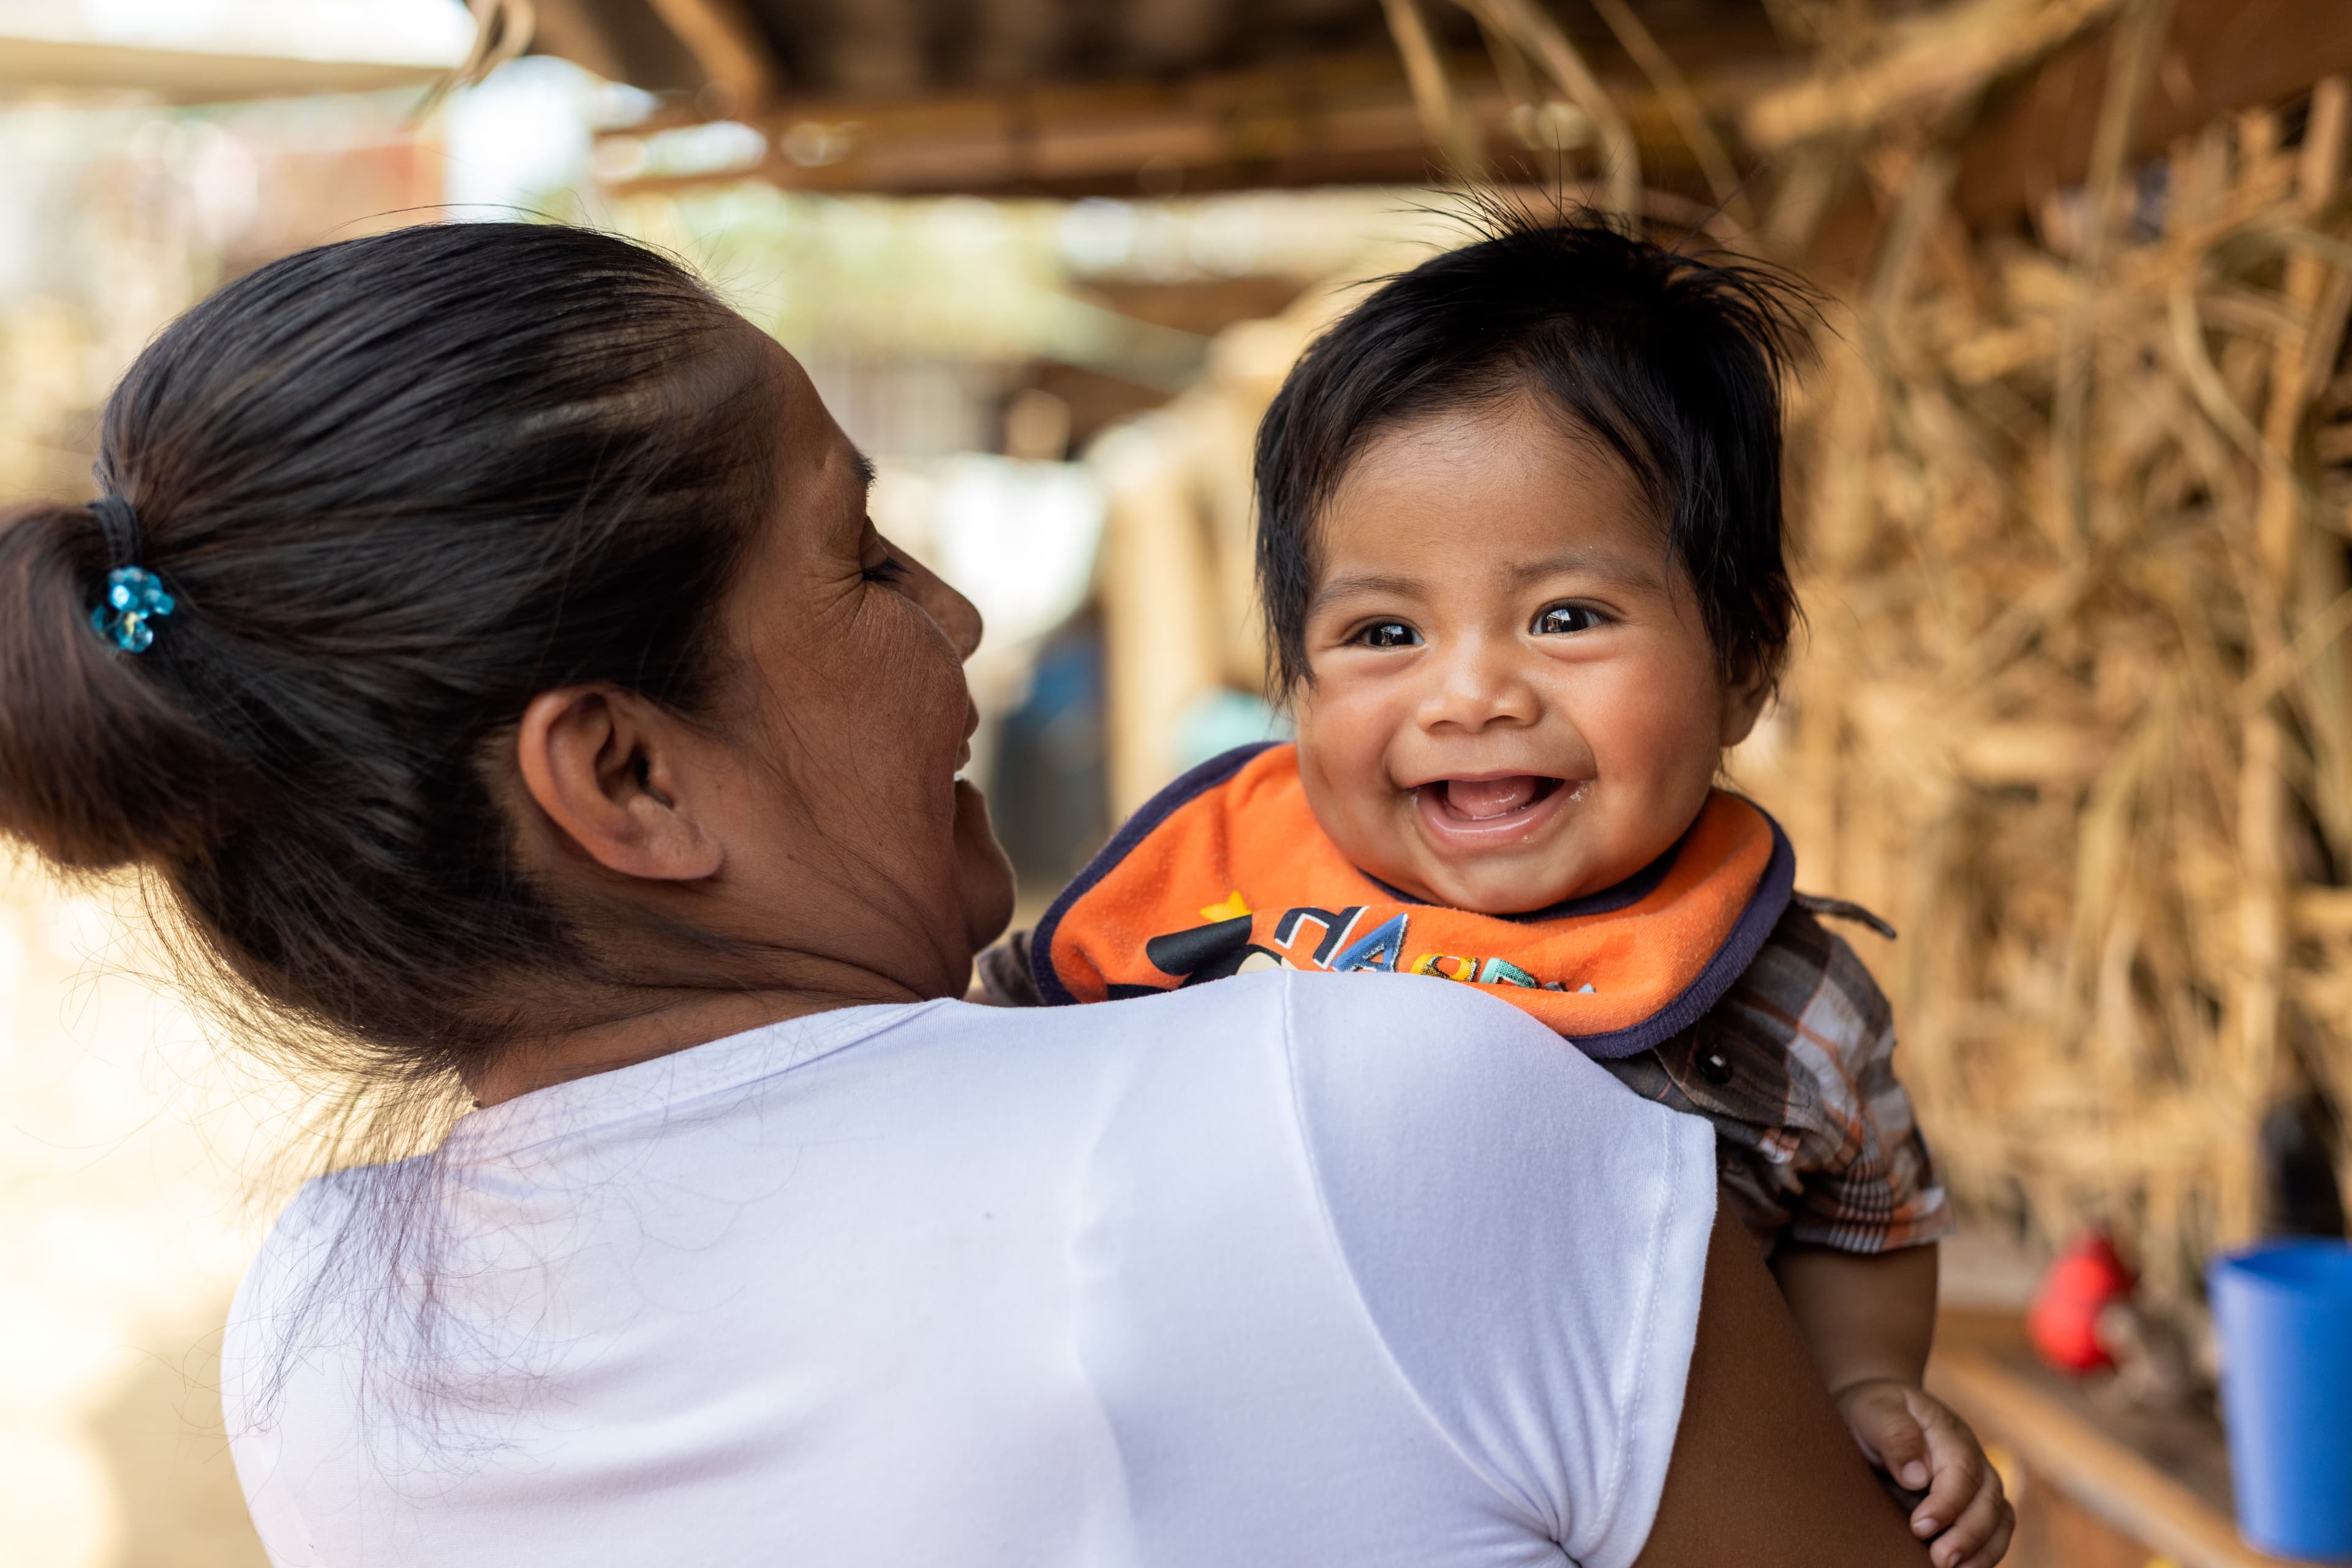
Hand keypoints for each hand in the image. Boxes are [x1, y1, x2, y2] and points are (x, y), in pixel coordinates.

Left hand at [1834, 1378, 2013, 1567]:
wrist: (1879, 1416)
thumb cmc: (1874, 1412)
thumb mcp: (1874, 1412)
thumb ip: (1895, 1435)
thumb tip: (1917, 1476)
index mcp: (1950, 1434)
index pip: (1963, 1472)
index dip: (1948, 1504)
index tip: (1920, 1527)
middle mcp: (1973, 1459)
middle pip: (1989, 1500)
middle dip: (1969, 1535)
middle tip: (1941, 1561)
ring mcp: (1977, 1483)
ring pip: (1999, 1519)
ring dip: (1984, 1550)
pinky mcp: (1972, 1504)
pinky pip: (1993, 1530)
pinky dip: (1985, 1552)